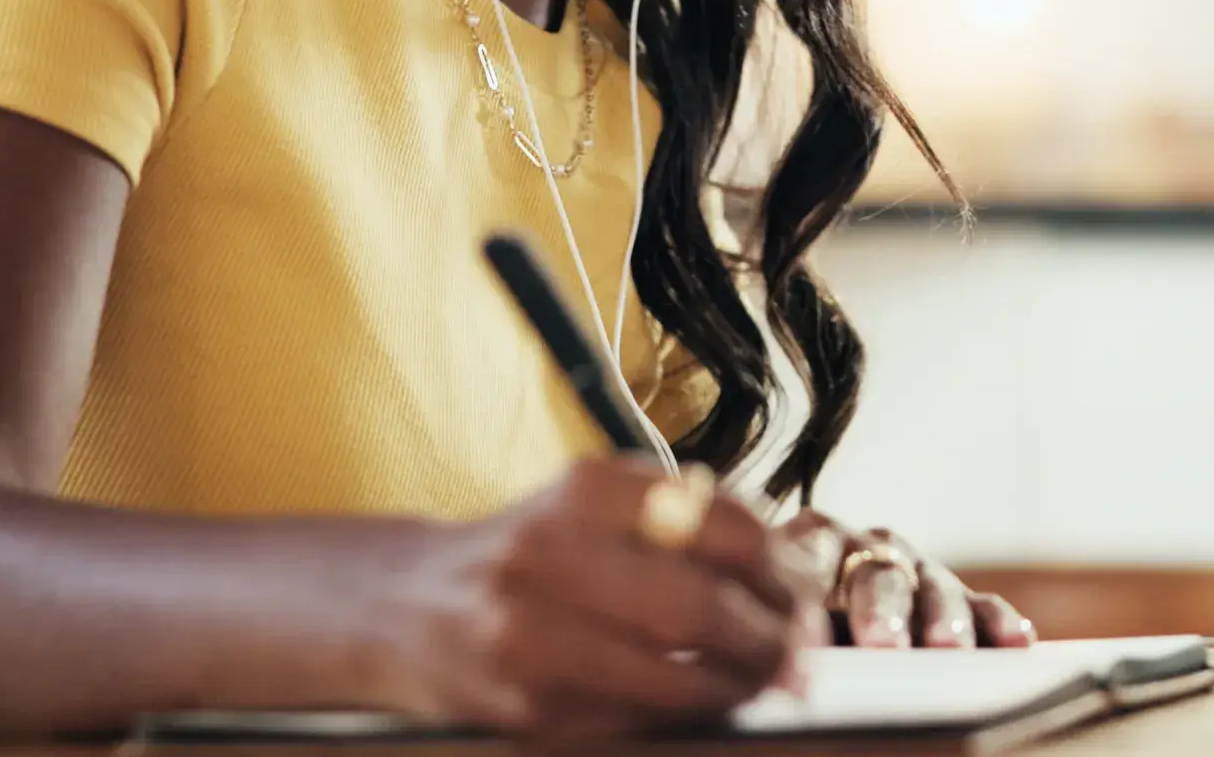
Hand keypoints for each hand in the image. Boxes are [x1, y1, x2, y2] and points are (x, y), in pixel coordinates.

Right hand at [386, 457, 820, 740]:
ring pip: (673, 680)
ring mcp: (528, 637)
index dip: (784, 569)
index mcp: (585, 490)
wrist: (406, 605)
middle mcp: (549, 555)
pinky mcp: (522, 707)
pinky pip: (633, 723)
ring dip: (738, 690)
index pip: (722, 525)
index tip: (807, 593)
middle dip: (770, 640)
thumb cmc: (527, 553)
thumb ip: (684, 517)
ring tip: (764, 684)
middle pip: (700, 609)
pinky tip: (703, 705)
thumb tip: (792, 570)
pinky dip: (684, 718)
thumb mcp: (595, 504)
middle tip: (802, 655)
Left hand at [776, 509, 1035, 649]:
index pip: (809, 559)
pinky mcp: (958, 597)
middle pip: (878, 575)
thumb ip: (787, 631)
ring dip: (943, 618)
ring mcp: (918, 569)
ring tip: (949, 648)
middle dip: (883, 610)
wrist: (814, 604)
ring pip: (934, 588)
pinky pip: (983, 606)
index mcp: (812, 542)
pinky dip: (998, 623)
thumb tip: (788, 663)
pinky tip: (1015, 641)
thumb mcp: (778, 614)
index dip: (808, 595)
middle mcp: (868, 545)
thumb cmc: (791, 619)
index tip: (807, 639)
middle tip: (884, 646)